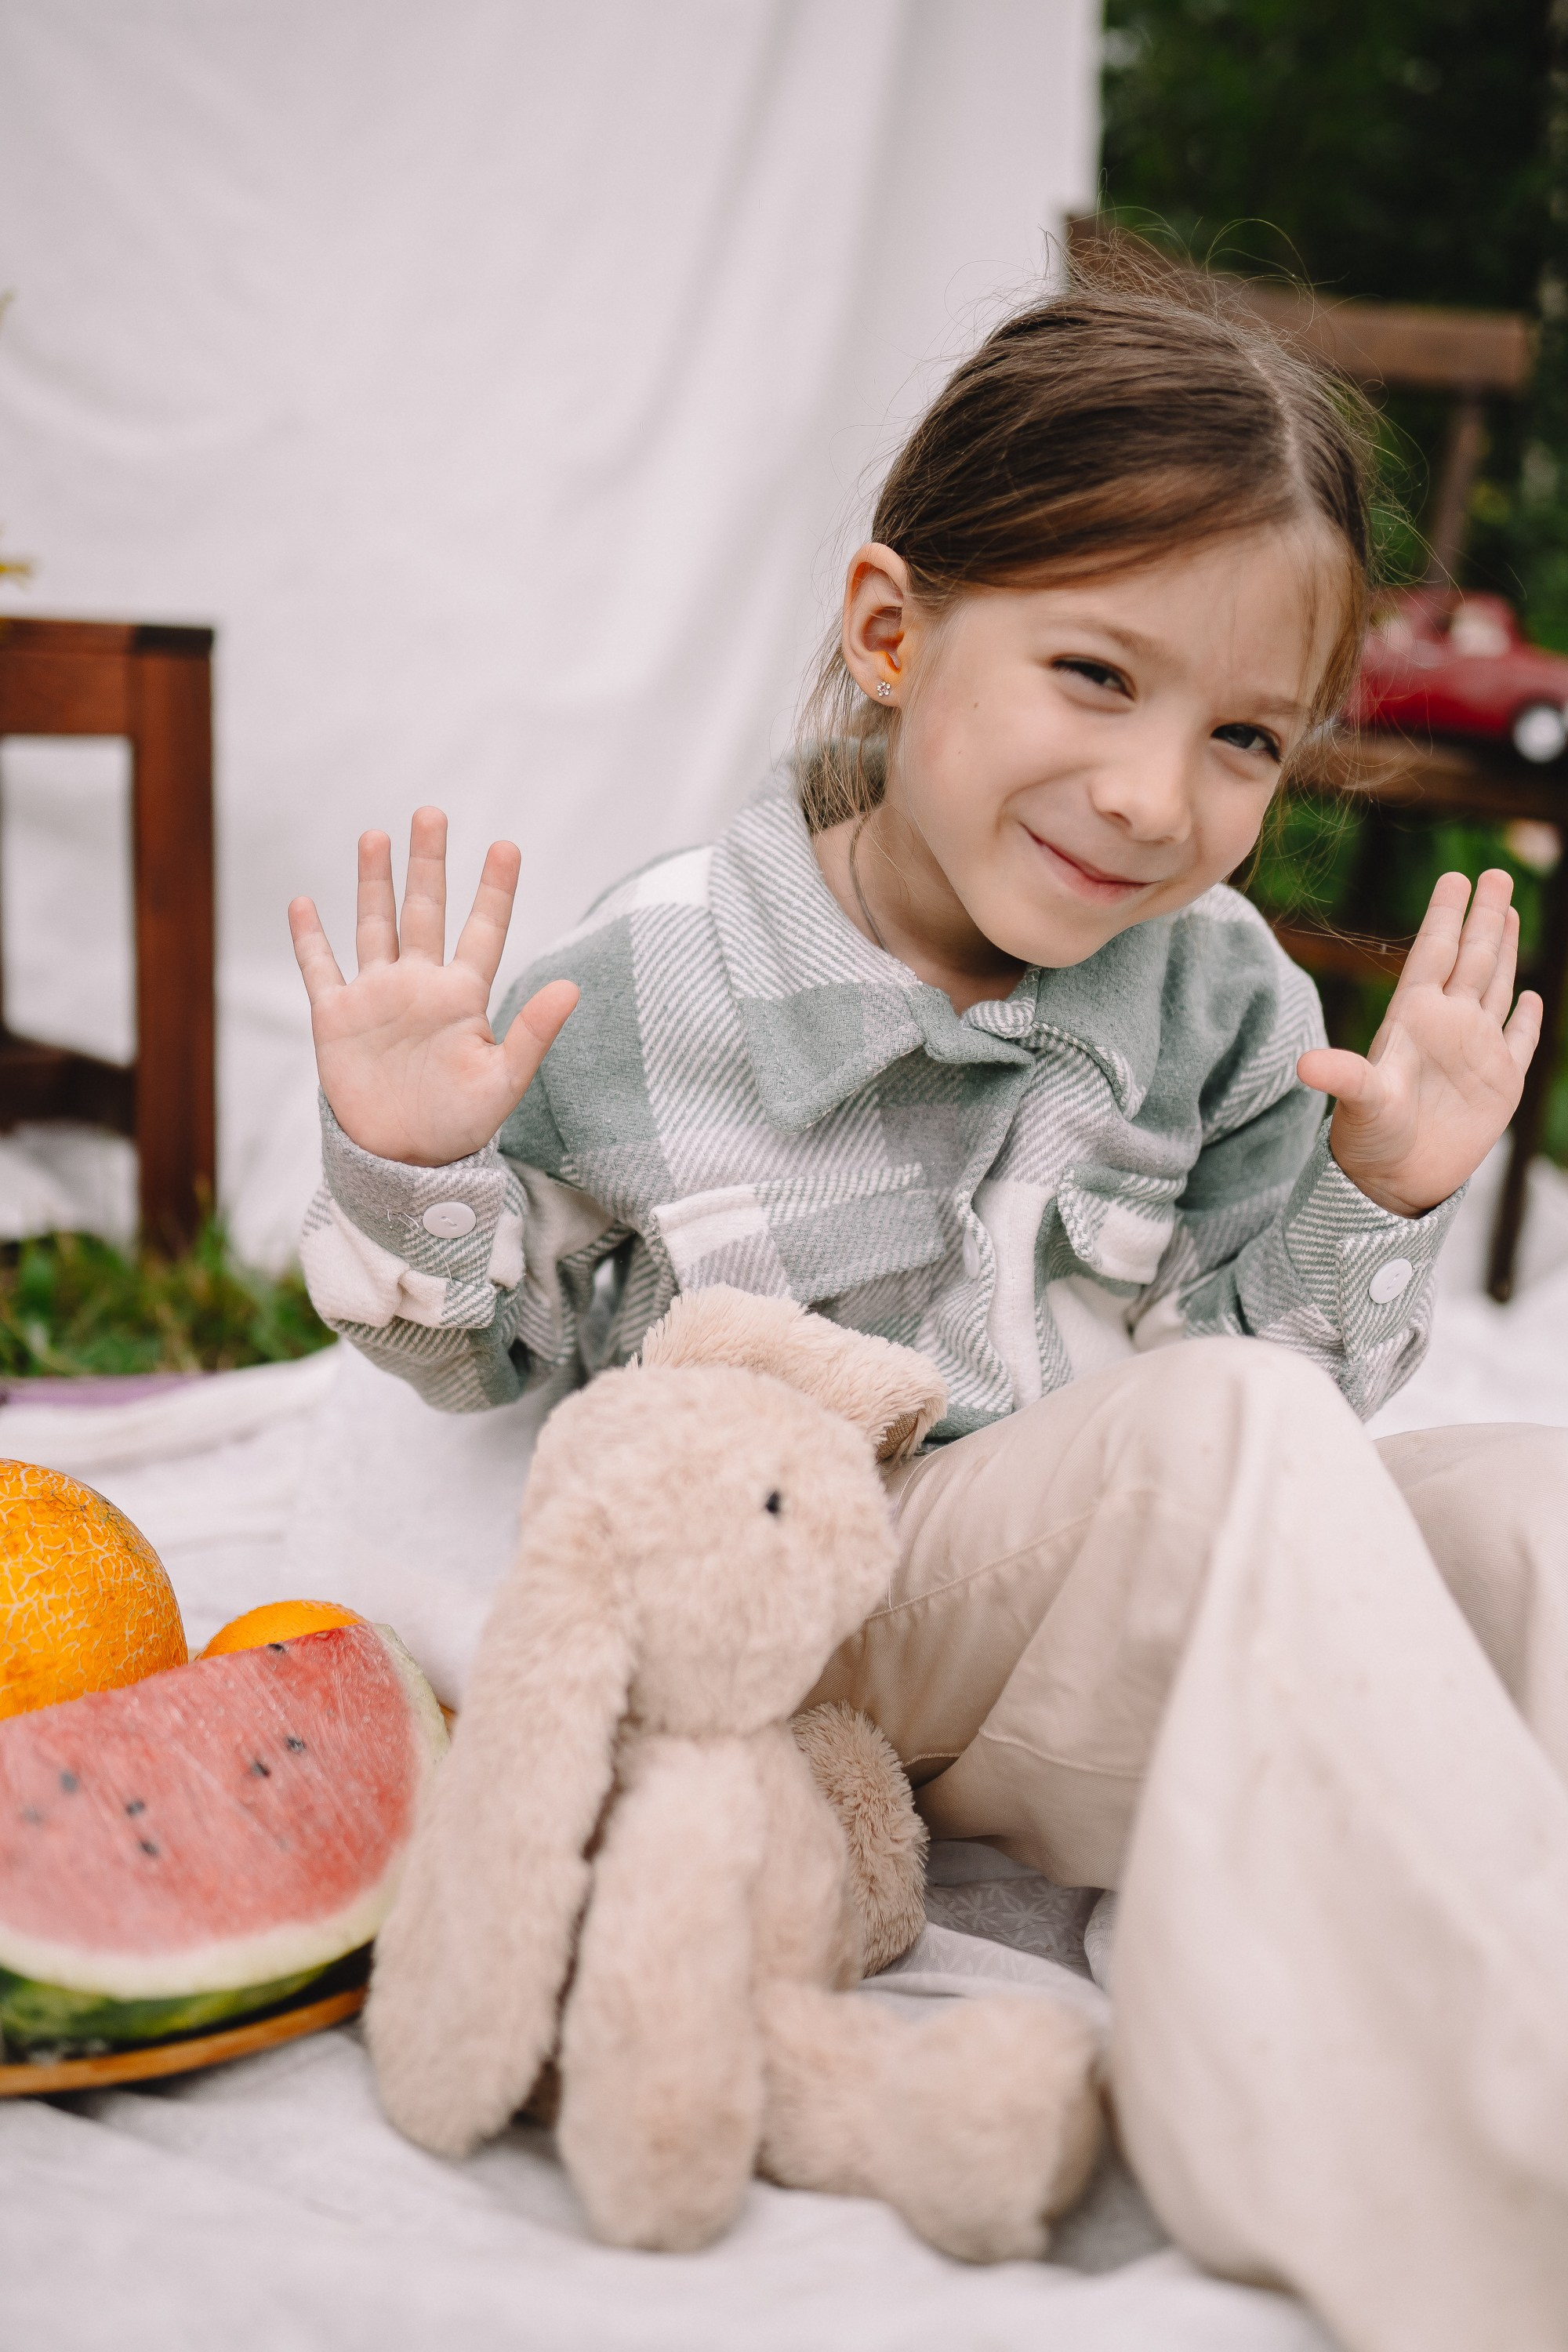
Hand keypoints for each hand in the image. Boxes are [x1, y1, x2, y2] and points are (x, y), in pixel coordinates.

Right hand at [289, 808, 577, 1165]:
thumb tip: (571, 986)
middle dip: (427, 863)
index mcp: (463, 996)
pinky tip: (303, 902)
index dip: (495, 889)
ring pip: (375, 926)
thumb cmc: (460, 1126)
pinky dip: (309, 938)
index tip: (506, 845)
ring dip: (373, 882)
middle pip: (424, 911)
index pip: (483, 930)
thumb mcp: (504, 1081)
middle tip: (431, 813)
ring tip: (375, 835)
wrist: (404, 1161)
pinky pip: (320, 969)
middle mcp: (420, 986)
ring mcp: (377, 998)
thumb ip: (534, 1033)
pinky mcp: (337, 1019)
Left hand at [1297, 869, 1541, 1217]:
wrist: (1393, 1183)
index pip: (1434, 952)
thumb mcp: (1360, 1105)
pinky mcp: (1499, 1084)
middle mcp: (1447, 1026)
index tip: (1456, 876)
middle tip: (1494, 873)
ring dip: (1504, 949)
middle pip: (1471, 957)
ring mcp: (1475, 1052)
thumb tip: (1306, 1066)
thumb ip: (1344, 1079)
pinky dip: (1525, 1018)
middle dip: (1484, 916)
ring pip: (1494, 985)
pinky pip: (1518, 1041)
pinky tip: (1528, 995)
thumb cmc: (1368, 1141)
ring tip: (1508, 911)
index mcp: (1414, 1019)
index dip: (1447, 914)